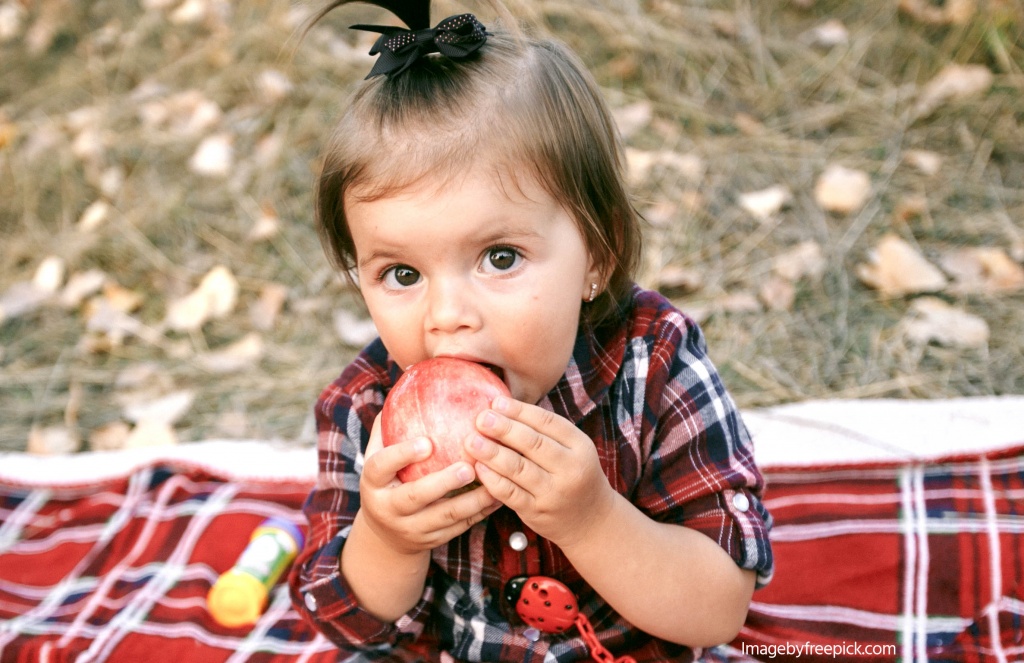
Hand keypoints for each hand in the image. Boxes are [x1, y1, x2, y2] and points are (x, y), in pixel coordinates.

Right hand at [357, 414, 501, 555]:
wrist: (386, 534)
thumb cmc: (388, 478)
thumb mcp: (380, 454)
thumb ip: (391, 423)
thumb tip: (410, 377)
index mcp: (373, 483)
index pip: (382, 466)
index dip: (402, 454)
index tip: (427, 442)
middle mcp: (388, 509)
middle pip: (415, 497)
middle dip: (443, 483)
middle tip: (468, 466)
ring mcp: (411, 529)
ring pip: (445, 516)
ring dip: (473, 499)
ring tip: (495, 479)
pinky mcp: (432, 542)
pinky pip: (460, 527)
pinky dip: (481, 511)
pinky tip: (500, 494)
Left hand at [465, 397, 616, 549]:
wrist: (592, 522)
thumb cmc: (574, 476)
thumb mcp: (573, 450)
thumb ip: (546, 432)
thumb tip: (503, 408)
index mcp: (580, 446)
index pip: (548, 422)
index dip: (520, 411)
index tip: (496, 402)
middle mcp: (570, 469)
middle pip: (533, 443)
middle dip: (504, 429)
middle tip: (481, 418)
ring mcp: (553, 493)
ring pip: (518, 468)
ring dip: (492, 453)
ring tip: (472, 440)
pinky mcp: (537, 512)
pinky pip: (510, 493)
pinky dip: (492, 479)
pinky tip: (478, 467)